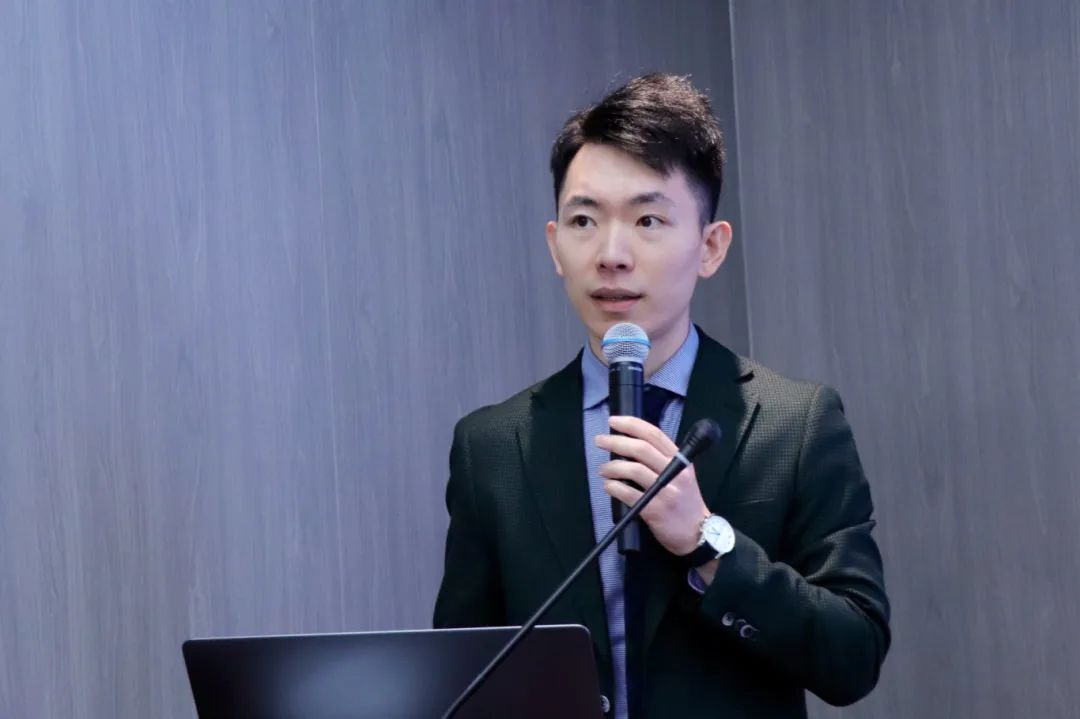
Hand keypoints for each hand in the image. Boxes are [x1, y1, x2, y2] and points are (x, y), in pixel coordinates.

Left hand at [595, 415, 709, 556]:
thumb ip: (661, 458)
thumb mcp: (681, 474)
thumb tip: (628, 443)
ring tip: (603, 469)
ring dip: (612, 467)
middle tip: (600, 441)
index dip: (631, 424)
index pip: (654, 434)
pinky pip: (628, 494)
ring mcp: (665, 491)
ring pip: (633, 470)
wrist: (697, 533)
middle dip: (616, 441)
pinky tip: (609, 486)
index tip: (613, 421)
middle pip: (641, 449)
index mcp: (680, 460)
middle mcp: (675, 472)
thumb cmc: (685, 501)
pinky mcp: (655, 510)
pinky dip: (614, 487)